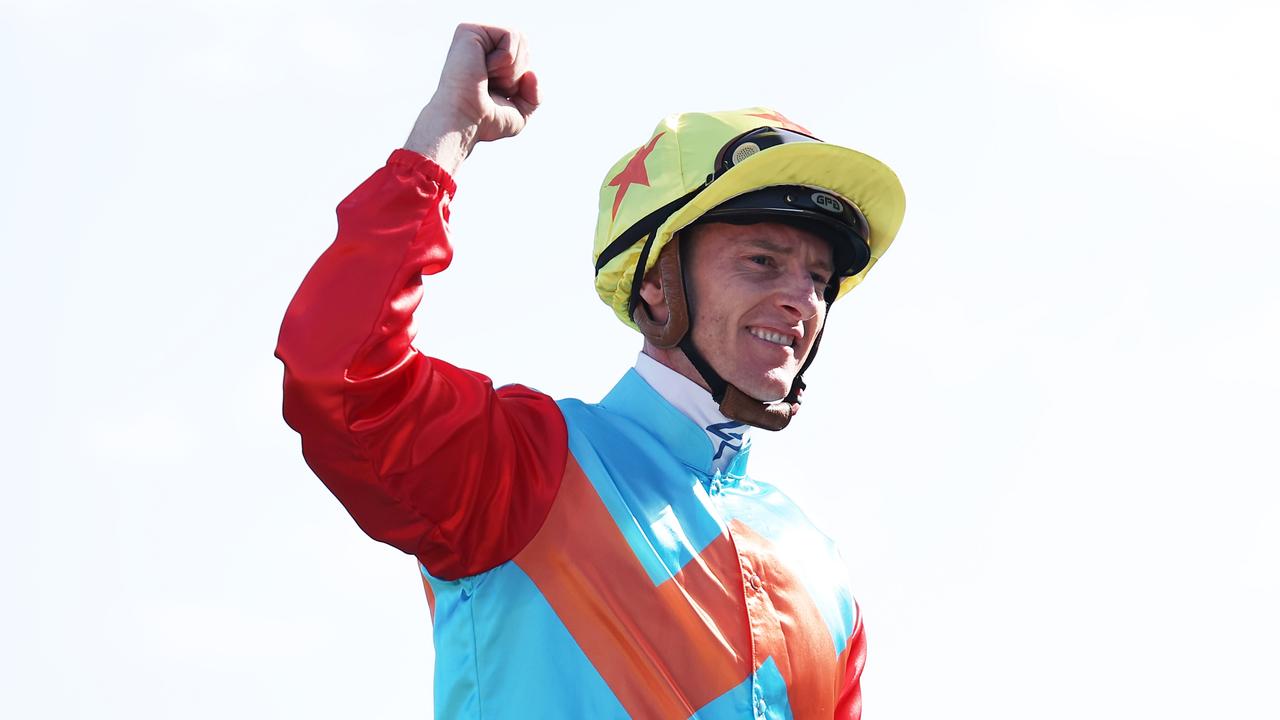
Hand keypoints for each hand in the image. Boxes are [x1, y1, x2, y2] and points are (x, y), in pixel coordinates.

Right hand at [405, 24, 540, 174]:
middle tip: (492, 86)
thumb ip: (534, 95)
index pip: (526, 54)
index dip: (521, 78)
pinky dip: (505, 59)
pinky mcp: (469, 30)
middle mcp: (480, 43)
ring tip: (487, 77)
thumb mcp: (520, 112)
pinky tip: (483, 68)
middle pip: (525, 43)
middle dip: (517, 72)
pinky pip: (510, 35)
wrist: (463, 123)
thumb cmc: (484, 121)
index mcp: (489, 58)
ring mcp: (474, 35)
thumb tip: (532, 73)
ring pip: (520, 38)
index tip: (497, 93)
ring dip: (511, 67)